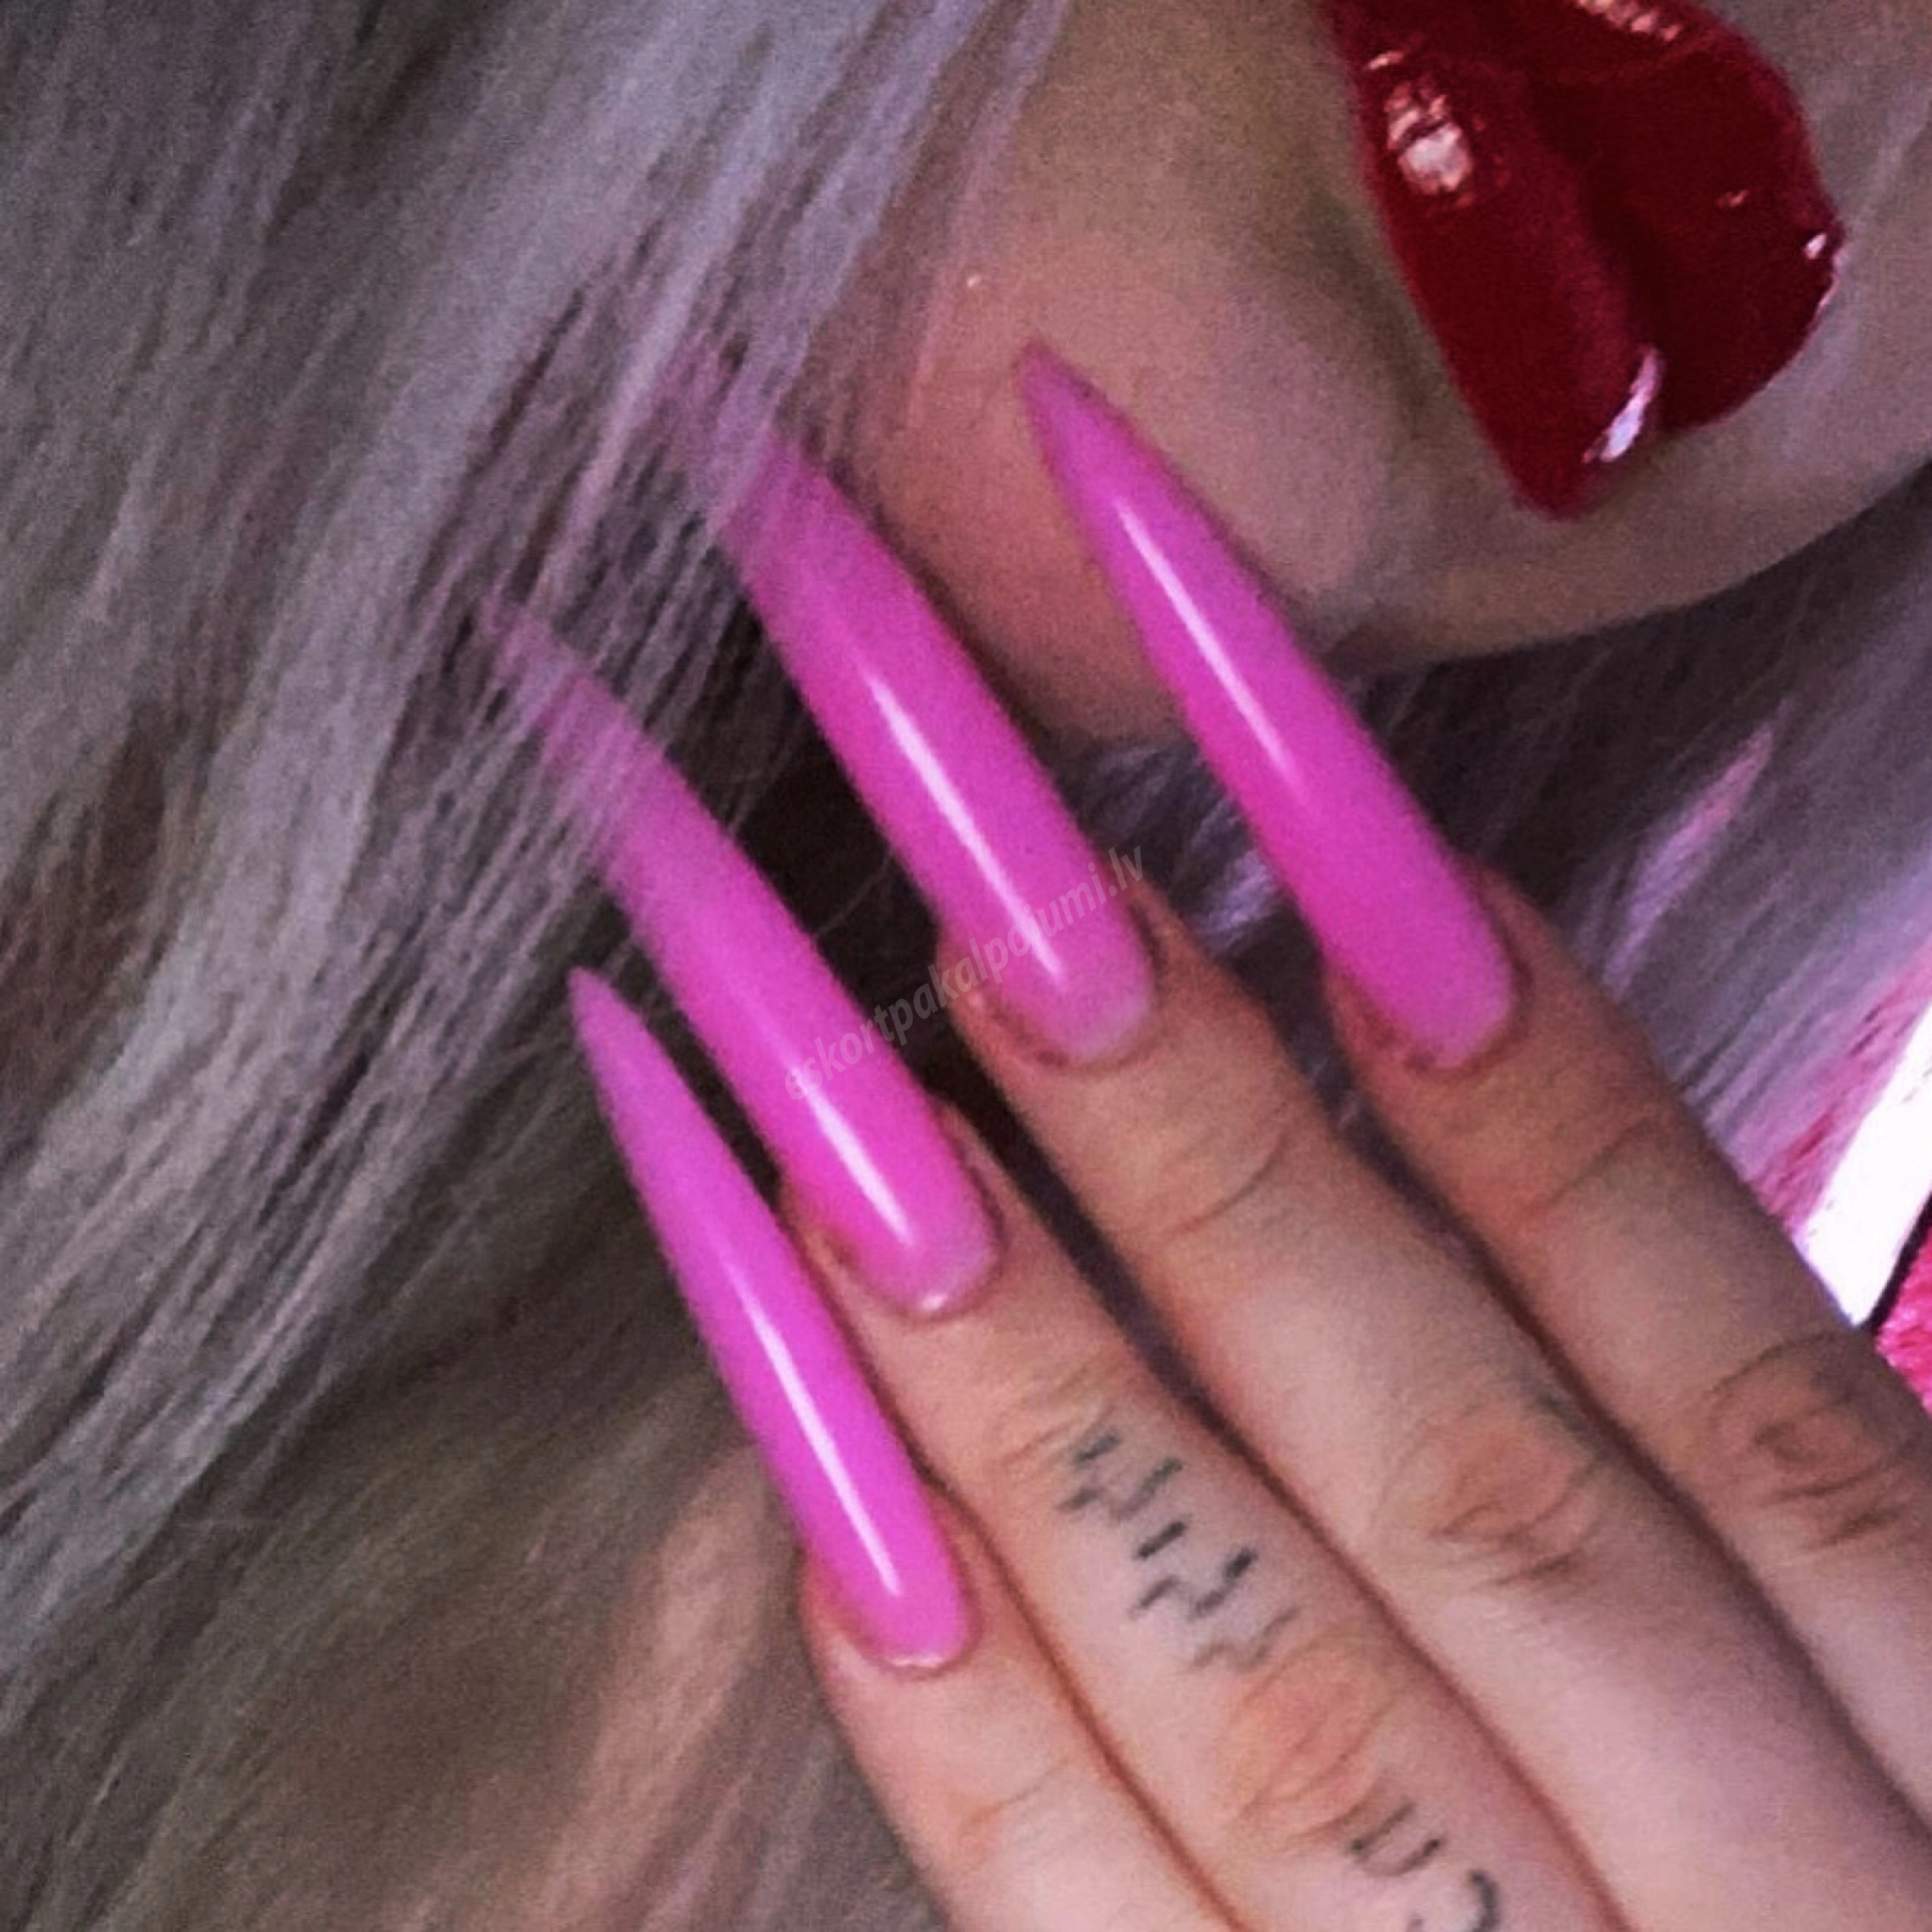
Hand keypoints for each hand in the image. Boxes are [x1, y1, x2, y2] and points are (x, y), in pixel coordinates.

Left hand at [555, 357, 1931, 1930]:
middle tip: (1008, 917)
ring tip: (840, 1138)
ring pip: (1271, 1702)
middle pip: (1476, 1489)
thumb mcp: (1917, 1761)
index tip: (1347, 865)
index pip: (1739, 1389)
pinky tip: (827, 1528)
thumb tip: (1549, 1204)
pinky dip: (973, 1761)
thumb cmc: (1862, 1926)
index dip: (1549, 1103)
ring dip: (1033, 1396)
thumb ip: (1786, 1568)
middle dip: (1232, 1180)